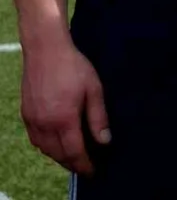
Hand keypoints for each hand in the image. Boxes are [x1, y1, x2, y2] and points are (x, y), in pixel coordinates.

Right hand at [20, 36, 108, 174]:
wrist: (46, 50)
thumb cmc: (74, 67)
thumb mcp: (94, 89)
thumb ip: (98, 118)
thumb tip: (105, 141)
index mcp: (64, 119)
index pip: (74, 151)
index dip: (84, 164)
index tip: (92, 171)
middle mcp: (45, 124)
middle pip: (57, 154)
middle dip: (71, 164)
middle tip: (84, 167)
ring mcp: (32, 120)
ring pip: (44, 149)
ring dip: (58, 157)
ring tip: (72, 157)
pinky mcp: (26, 114)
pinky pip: (35, 139)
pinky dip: (46, 146)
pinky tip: (55, 143)